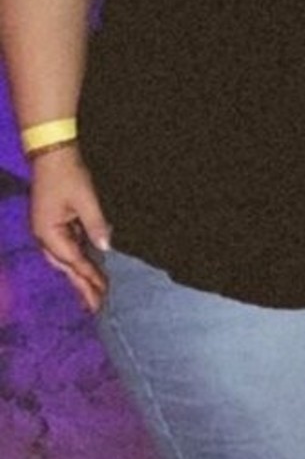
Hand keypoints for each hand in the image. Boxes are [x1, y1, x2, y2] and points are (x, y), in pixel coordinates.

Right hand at [29, 147, 110, 311]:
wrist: (52, 152)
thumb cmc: (67, 174)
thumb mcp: (86, 199)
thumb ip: (96, 225)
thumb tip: (106, 248)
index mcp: (48, 232)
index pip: (73, 260)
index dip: (89, 276)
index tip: (104, 293)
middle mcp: (44, 235)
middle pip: (65, 266)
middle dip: (81, 285)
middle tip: (97, 306)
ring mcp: (47, 229)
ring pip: (64, 259)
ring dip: (79, 274)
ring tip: (94, 293)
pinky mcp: (53, 222)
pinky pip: (67, 246)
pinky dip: (78, 259)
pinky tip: (90, 268)